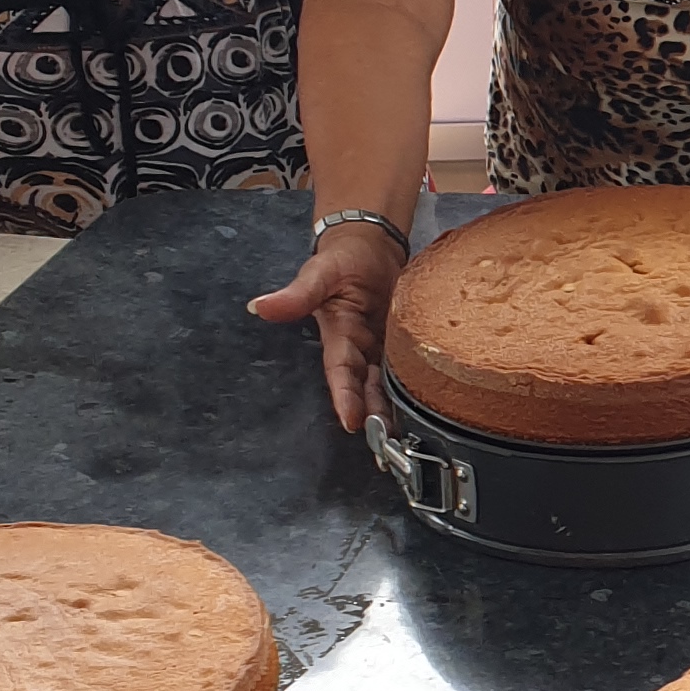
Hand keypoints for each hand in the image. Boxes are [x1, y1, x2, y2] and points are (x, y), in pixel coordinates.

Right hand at [247, 221, 402, 432]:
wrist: (373, 246)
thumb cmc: (343, 257)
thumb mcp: (319, 273)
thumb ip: (296, 294)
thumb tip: (259, 307)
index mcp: (339, 336)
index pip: (340, 371)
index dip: (345, 396)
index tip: (353, 421)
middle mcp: (360, 348)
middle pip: (366, 387)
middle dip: (373, 415)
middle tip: (386, 444)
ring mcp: (382, 347)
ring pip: (387, 385)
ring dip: (393, 411)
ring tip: (406, 439)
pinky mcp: (404, 342)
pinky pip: (409, 370)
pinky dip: (416, 390)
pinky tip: (429, 411)